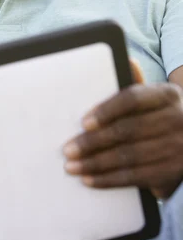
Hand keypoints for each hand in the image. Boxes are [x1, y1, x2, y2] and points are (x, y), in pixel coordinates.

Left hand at [63, 60, 182, 198]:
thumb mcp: (154, 98)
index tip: (83, 122)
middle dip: (93, 142)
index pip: (133, 99)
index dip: (106, 110)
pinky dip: (109, 179)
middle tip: (68, 149)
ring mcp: (178, 148)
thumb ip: (136, 85)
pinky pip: (135, 177)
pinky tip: (89, 179)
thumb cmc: (160, 115)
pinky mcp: (172, 172)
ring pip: (129, 156)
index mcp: (167, 95)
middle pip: (128, 131)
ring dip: (96, 163)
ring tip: (72, 166)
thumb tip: (127, 60)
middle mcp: (177, 119)